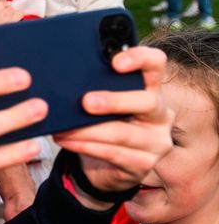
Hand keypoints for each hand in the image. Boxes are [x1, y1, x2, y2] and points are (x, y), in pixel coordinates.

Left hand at [54, 46, 172, 192]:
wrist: (103, 164)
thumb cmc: (101, 124)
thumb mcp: (100, 104)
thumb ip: (93, 89)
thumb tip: (62, 80)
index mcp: (151, 89)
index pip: (156, 64)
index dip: (140, 58)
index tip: (115, 62)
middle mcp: (160, 114)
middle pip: (146, 101)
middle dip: (115, 101)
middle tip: (86, 102)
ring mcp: (156, 142)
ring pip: (123, 133)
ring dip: (88, 131)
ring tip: (63, 129)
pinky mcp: (144, 164)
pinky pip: (113, 154)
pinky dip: (85, 146)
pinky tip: (66, 141)